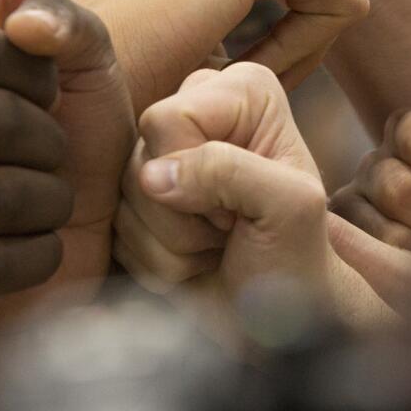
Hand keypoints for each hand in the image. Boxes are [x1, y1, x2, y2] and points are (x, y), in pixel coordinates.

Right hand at [114, 63, 330, 328]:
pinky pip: (115, 231)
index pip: (167, 119)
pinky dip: (156, 260)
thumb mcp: (289, 206)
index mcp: (242, 91)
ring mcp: (163, 156)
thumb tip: (152, 175)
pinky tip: (195, 258)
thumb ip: (231, 171)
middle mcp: (198, 110)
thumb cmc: (296, 258)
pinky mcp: (138, 201)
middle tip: (231, 227)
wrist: (276, 320)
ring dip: (172, 243)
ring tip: (218, 243)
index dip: (199, 174)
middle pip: (139, 161)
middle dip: (184, 215)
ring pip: (123, 200)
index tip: (245, 204)